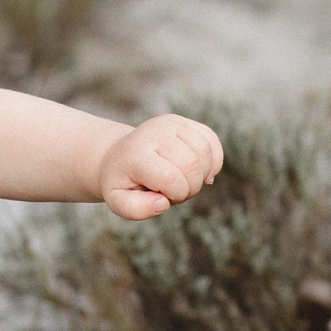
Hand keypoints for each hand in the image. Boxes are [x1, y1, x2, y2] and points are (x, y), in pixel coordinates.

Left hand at [99, 115, 223, 219]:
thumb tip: (163, 203)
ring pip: (205, 151)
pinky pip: (212, 140)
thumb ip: (137, 209)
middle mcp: (154, 132)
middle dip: (191, 187)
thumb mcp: (119, 201)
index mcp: (136, 154)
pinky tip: (200, 171)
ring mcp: (171, 123)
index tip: (164, 197)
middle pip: (191, 164)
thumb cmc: (122, 182)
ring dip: (202, 174)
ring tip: (185, 180)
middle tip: (176, 191)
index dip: (176, 195)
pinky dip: (213, 161)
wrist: (118, 156)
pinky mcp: (184, 122)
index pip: (171, 177)